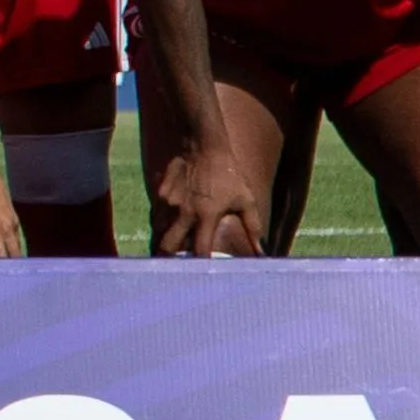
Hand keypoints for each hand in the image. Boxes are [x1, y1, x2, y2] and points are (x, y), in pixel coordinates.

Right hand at [148, 144, 267, 258]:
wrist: (204, 146)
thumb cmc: (228, 175)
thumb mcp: (246, 200)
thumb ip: (253, 228)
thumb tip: (262, 251)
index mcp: (206, 215)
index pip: (200, 249)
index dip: (200, 264)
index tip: (201, 273)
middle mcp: (184, 211)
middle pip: (168, 245)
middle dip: (168, 259)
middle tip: (172, 268)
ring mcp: (169, 202)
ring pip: (159, 231)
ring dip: (163, 241)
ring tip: (166, 251)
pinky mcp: (160, 192)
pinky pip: (157, 214)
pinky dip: (162, 222)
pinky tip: (167, 225)